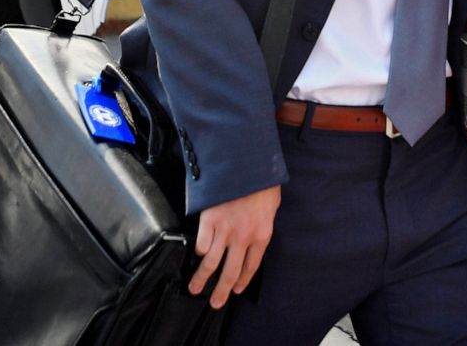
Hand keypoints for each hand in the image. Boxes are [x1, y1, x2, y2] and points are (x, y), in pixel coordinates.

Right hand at [189, 185, 280, 308]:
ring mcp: (225, 230)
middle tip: (215, 303)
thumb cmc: (261, 181)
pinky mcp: (209, 220)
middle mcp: (243, 238)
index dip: (242, 281)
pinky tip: (197, 255)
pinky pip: (202, 243)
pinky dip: (199, 250)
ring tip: (195, 289)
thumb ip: (263, 222)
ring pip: (212, 263)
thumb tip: (256, 231)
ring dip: (202, 278)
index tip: (235, 290)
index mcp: (262, 235)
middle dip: (221, 290)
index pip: (251, 267)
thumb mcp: (272, 205)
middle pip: (230, 272)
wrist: (246, 163)